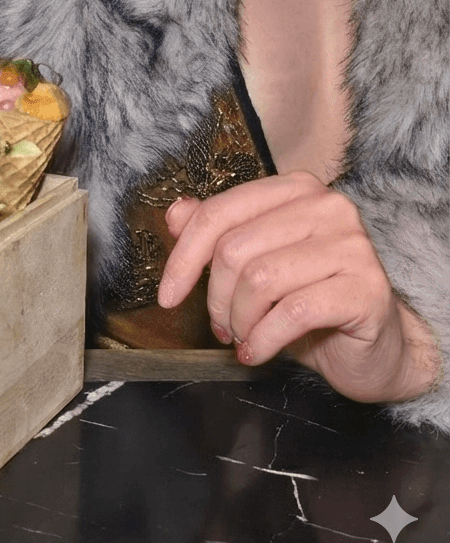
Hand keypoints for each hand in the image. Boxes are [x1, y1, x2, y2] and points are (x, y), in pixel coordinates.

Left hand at [159, 171, 440, 403]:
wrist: (375, 348)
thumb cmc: (311, 303)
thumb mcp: (257, 265)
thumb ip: (218, 233)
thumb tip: (176, 213)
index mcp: (296, 190)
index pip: (221, 212)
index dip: (184, 257)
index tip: (168, 296)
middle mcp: (327, 206)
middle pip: (235, 248)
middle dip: (217, 299)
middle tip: (223, 327)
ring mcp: (351, 244)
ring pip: (260, 280)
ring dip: (240, 322)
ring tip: (244, 339)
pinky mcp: (366, 288)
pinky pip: (293, 312)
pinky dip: (263, 340)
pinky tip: (258, 353)